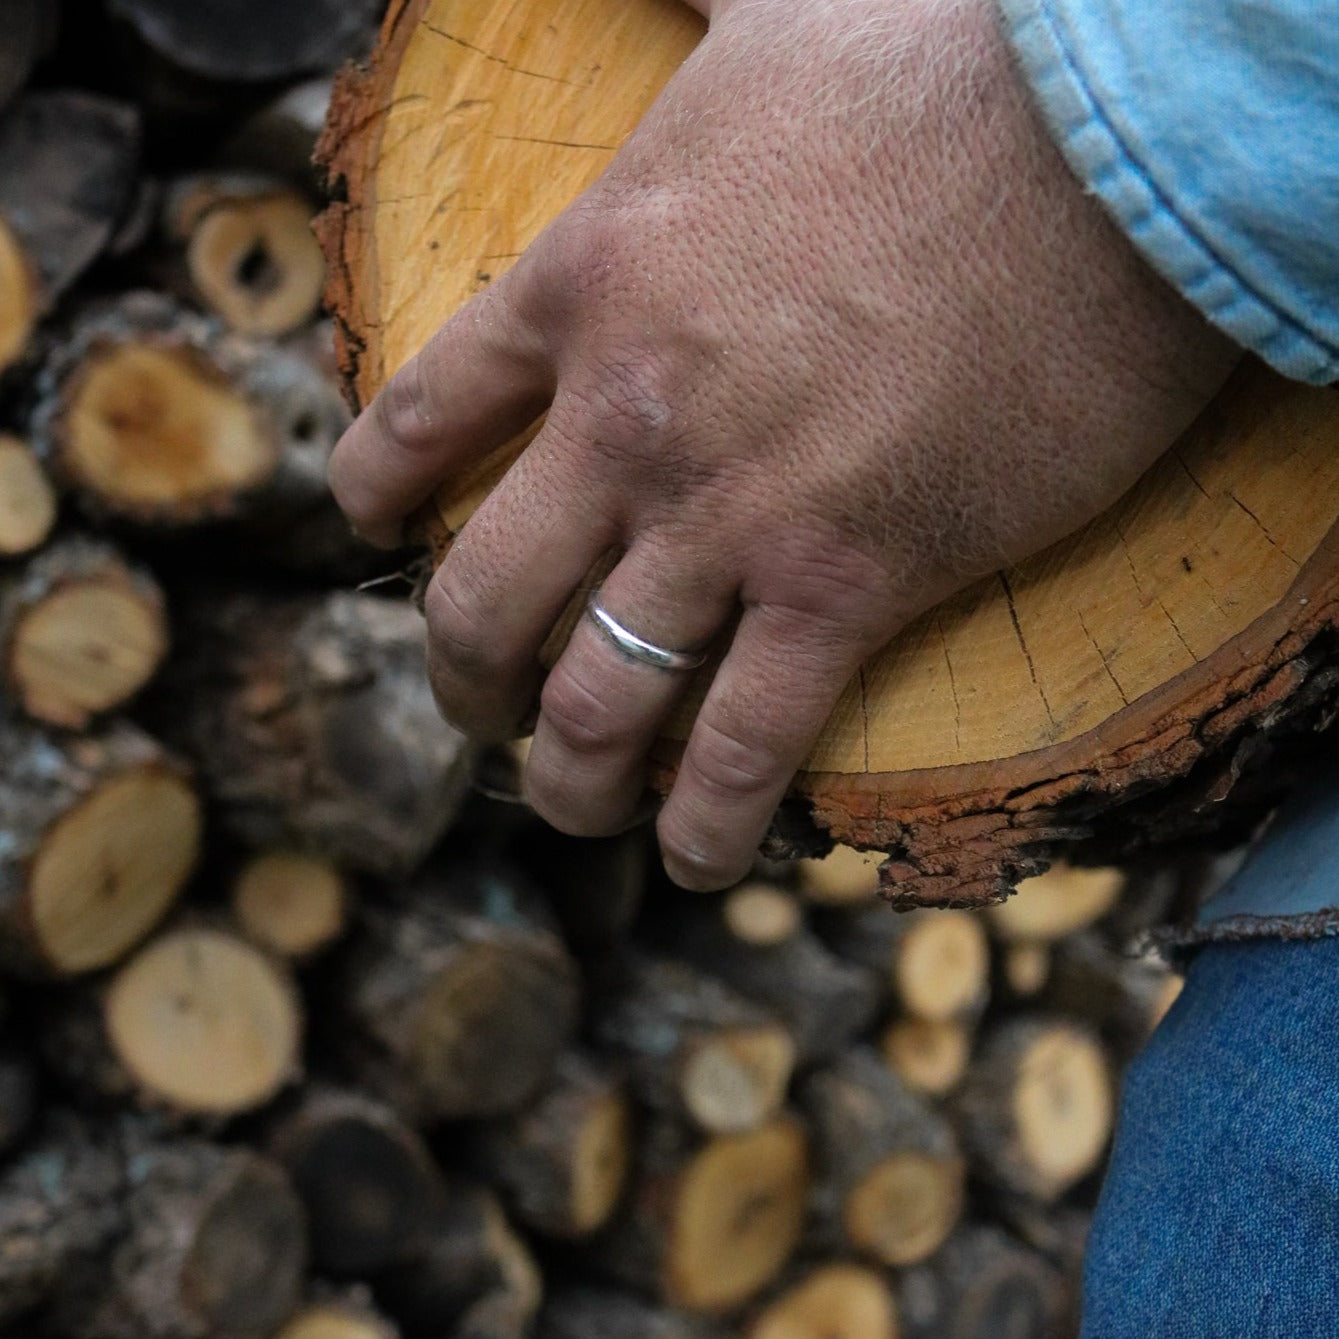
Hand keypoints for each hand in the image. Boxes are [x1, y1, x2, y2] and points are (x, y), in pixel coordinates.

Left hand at [329, 0, 1238, 890]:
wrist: (1101, 145)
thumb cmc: (937, 71)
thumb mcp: (764, 25)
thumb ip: (688, 10)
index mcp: (586, 289)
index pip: (425, 418)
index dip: (376, 492)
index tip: (374, 533)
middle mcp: (628, 423)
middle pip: (481, 593)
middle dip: (461, 677)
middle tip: (475, 711)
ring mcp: (729, 516)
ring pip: (596, 693)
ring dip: (566, 772)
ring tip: (566, 806)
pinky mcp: (849, 582)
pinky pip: (746, 739)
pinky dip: (707, 817)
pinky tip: (692, 859)